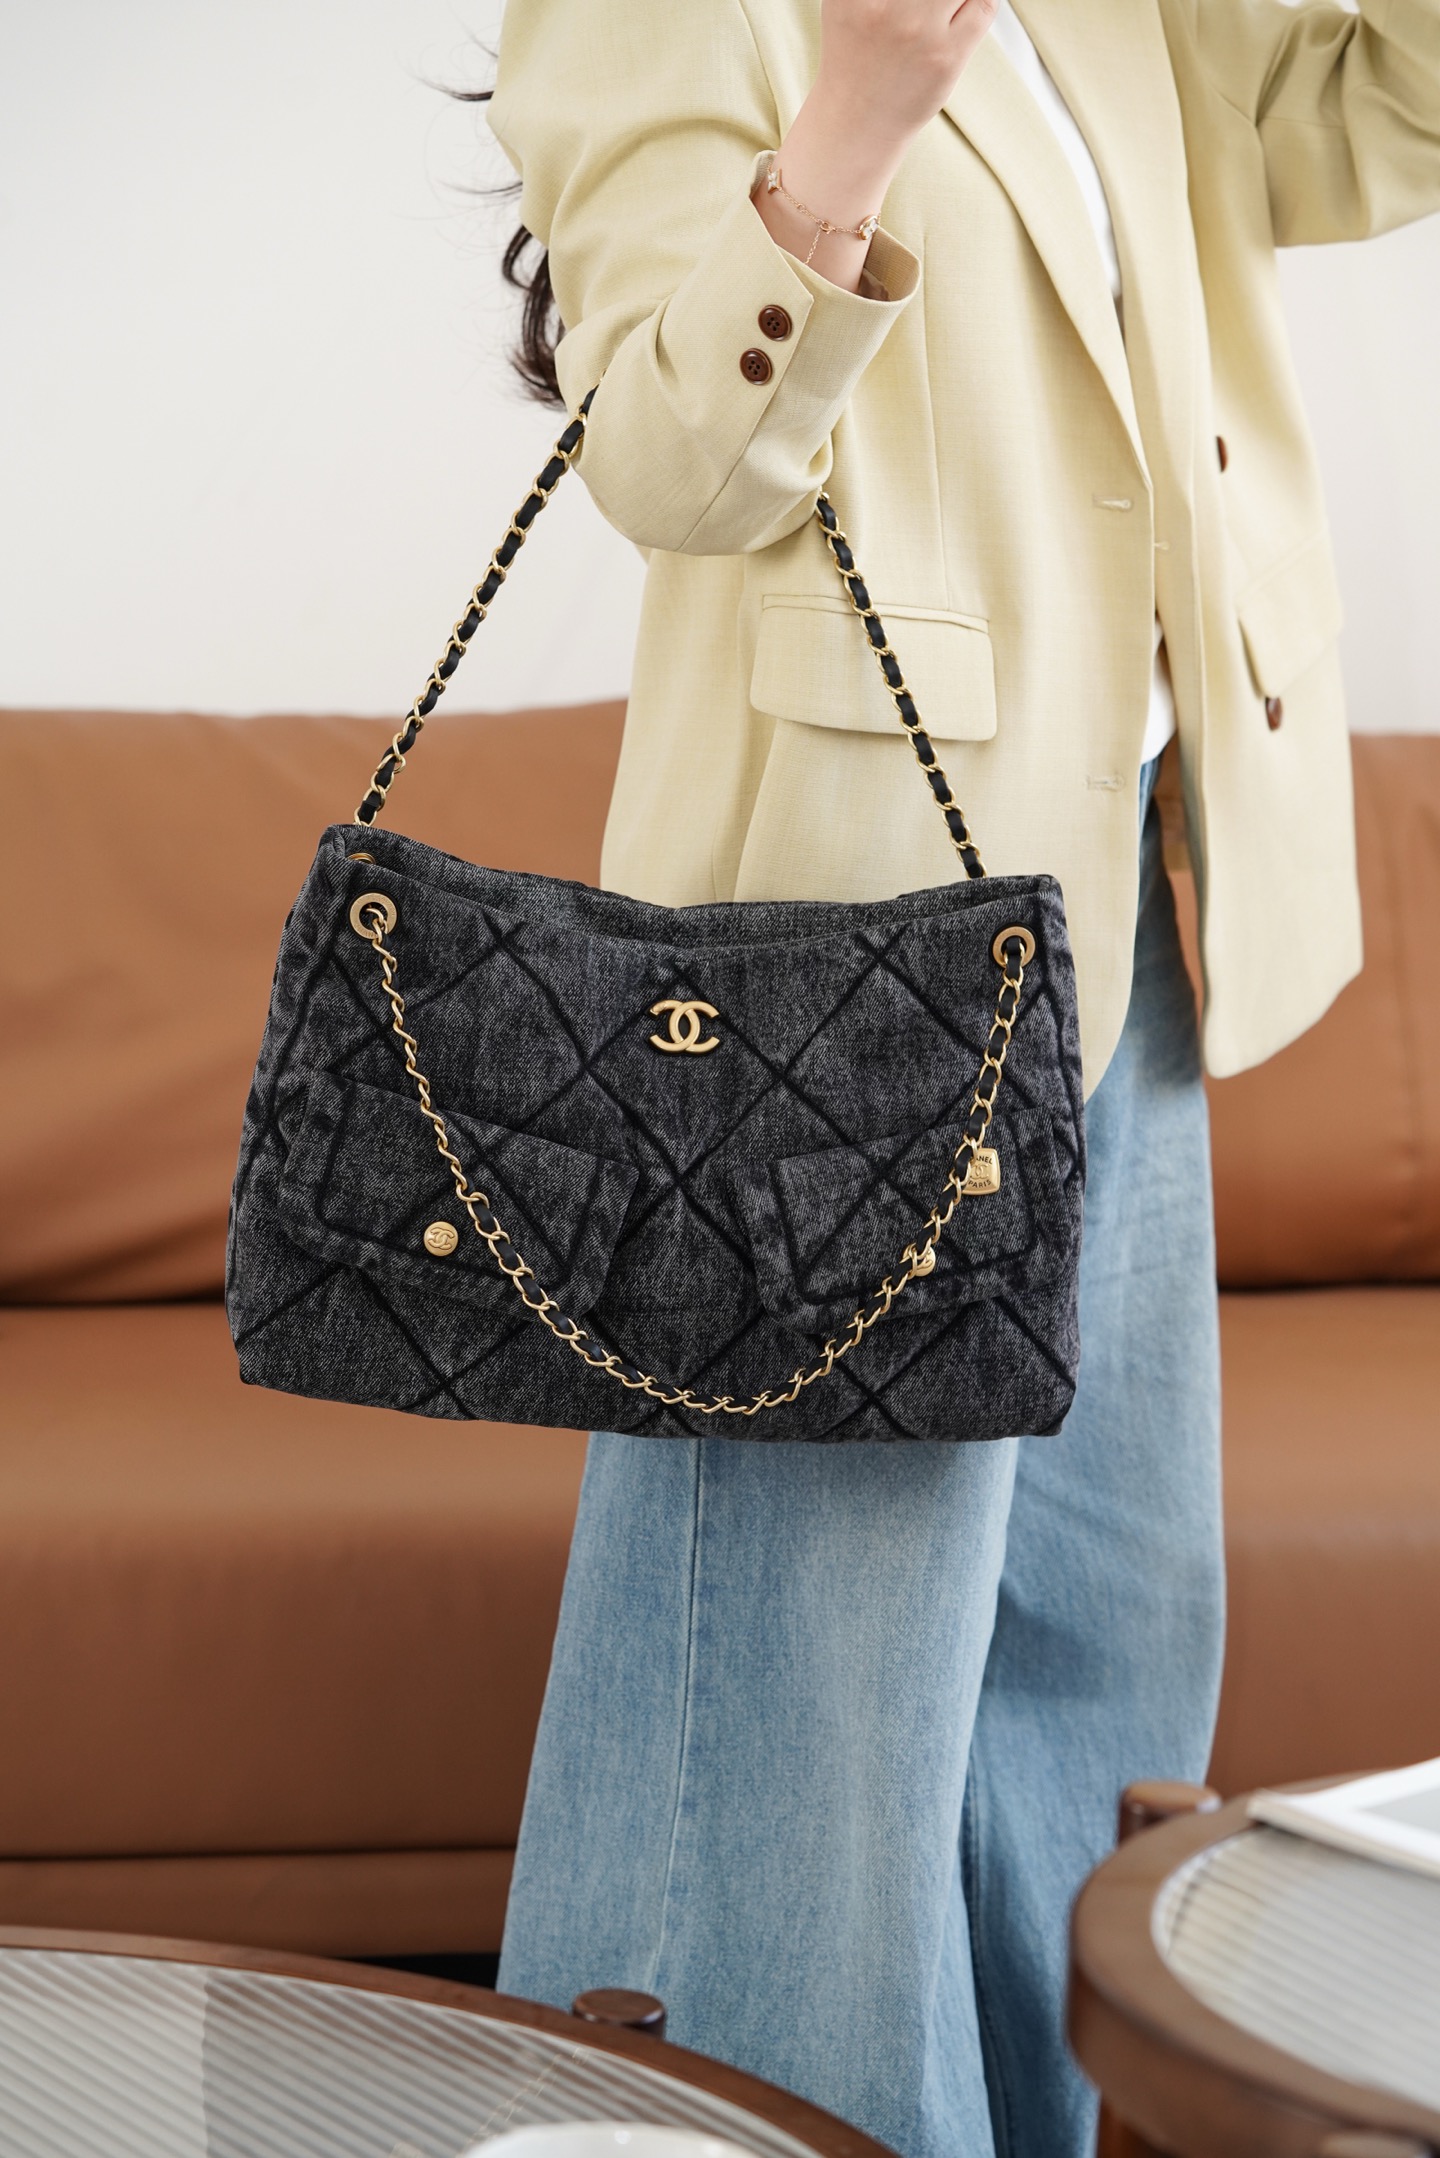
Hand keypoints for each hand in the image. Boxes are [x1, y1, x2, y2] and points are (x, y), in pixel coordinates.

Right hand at [754, 0, 996, 289]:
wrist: (845, 149)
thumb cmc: (850, 74)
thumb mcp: (851, 7)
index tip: (909, 2)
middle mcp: (883, 4)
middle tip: (930, 10)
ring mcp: (917, 31)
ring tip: (941, 15)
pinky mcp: (948, 57)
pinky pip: (987, 4)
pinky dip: (978, 7)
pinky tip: (957, 25)